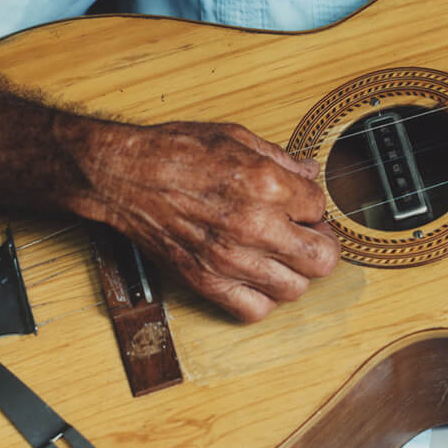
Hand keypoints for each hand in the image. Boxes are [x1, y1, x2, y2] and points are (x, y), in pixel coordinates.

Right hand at [81, 119, 337, 322]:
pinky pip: (255, 310)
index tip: (299, 204)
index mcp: (266, 184)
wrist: (126, 176)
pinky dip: (263, 299)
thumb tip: (309, 172)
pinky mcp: (207, 282)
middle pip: (321, 259)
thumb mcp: (237, 138)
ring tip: (278, 255)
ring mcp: (230, 259)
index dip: (313, 205)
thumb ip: (280, 159)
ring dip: (294, 273)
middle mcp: (254, 226)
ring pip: (295, 289)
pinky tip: (256, 277)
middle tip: (304, 233)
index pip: (321, 208)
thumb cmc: (176, 153)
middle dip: (319, 244)